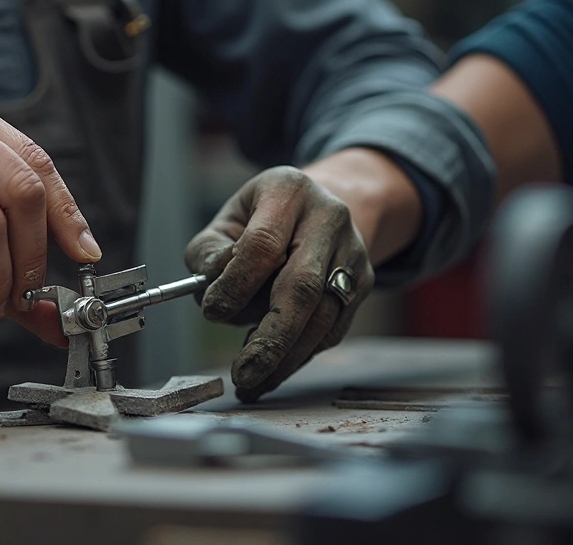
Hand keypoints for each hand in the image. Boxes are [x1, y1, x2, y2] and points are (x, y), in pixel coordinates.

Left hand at [185, 166, 373, 401]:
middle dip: (270, 337)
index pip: (263, 244)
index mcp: (288, 193)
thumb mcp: (229, 218)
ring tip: (252, 380)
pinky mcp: (363, 284)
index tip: (211, 311)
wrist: (325, 205)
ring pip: (323, 317)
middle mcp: (329, 220)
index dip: (236, 284)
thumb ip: (209, 252)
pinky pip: (332, 330)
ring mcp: (352, 254)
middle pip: (302, 287)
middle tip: (243, 371)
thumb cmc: (265, 216)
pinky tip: (273, 371)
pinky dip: (299, 356)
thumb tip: (210, 291)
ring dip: (285, 356)